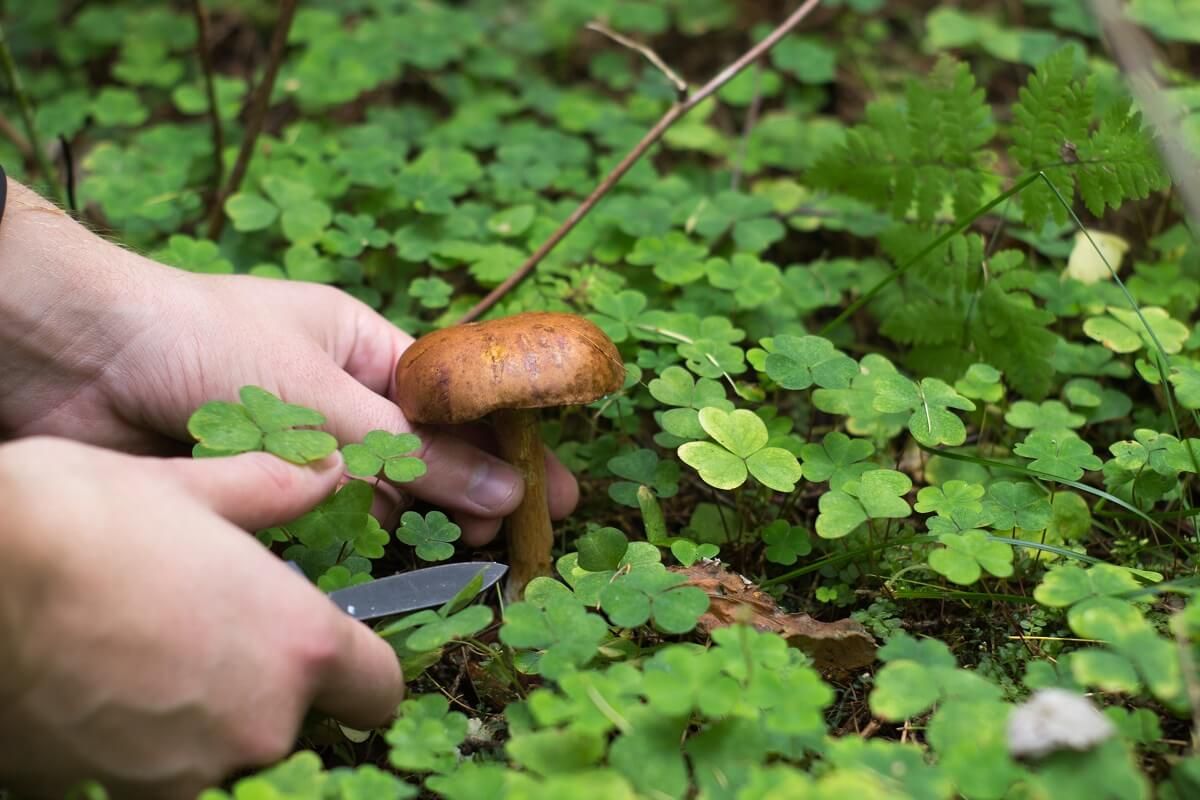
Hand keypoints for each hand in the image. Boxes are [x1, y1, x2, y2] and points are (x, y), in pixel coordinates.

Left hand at [0, 177, 578, 543]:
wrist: (69, 356)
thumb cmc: (198, 339)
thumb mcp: (317, 392)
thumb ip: (407, 450)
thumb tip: (501, 488)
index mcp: (360, 346)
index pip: (453, 397)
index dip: (505, 441)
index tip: (550, 489)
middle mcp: (337, 398)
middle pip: (424, 451)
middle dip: (470, 490)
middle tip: (514, 536)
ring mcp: (299, 447)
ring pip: (378, 494)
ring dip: (417, 520)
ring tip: (464, 551)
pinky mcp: (257, 491)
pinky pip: (323, 526)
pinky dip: (354, 545)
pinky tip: (386, 563)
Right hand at [0, 437, 403, 797]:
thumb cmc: (81, 519)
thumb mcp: (189, 488)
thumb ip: (272, 492)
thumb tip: (326, 469)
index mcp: (297, 644)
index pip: (375, 689)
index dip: (356, 671)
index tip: (328, 656)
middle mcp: (258, 723)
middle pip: (290, 725)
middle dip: (260, 688)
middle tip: (203, 636)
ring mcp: (182, 774)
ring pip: (219, 756)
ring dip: (195, 723)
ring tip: (140, 661)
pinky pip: (145, 780)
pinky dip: (132, 751)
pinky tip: (95, 695)